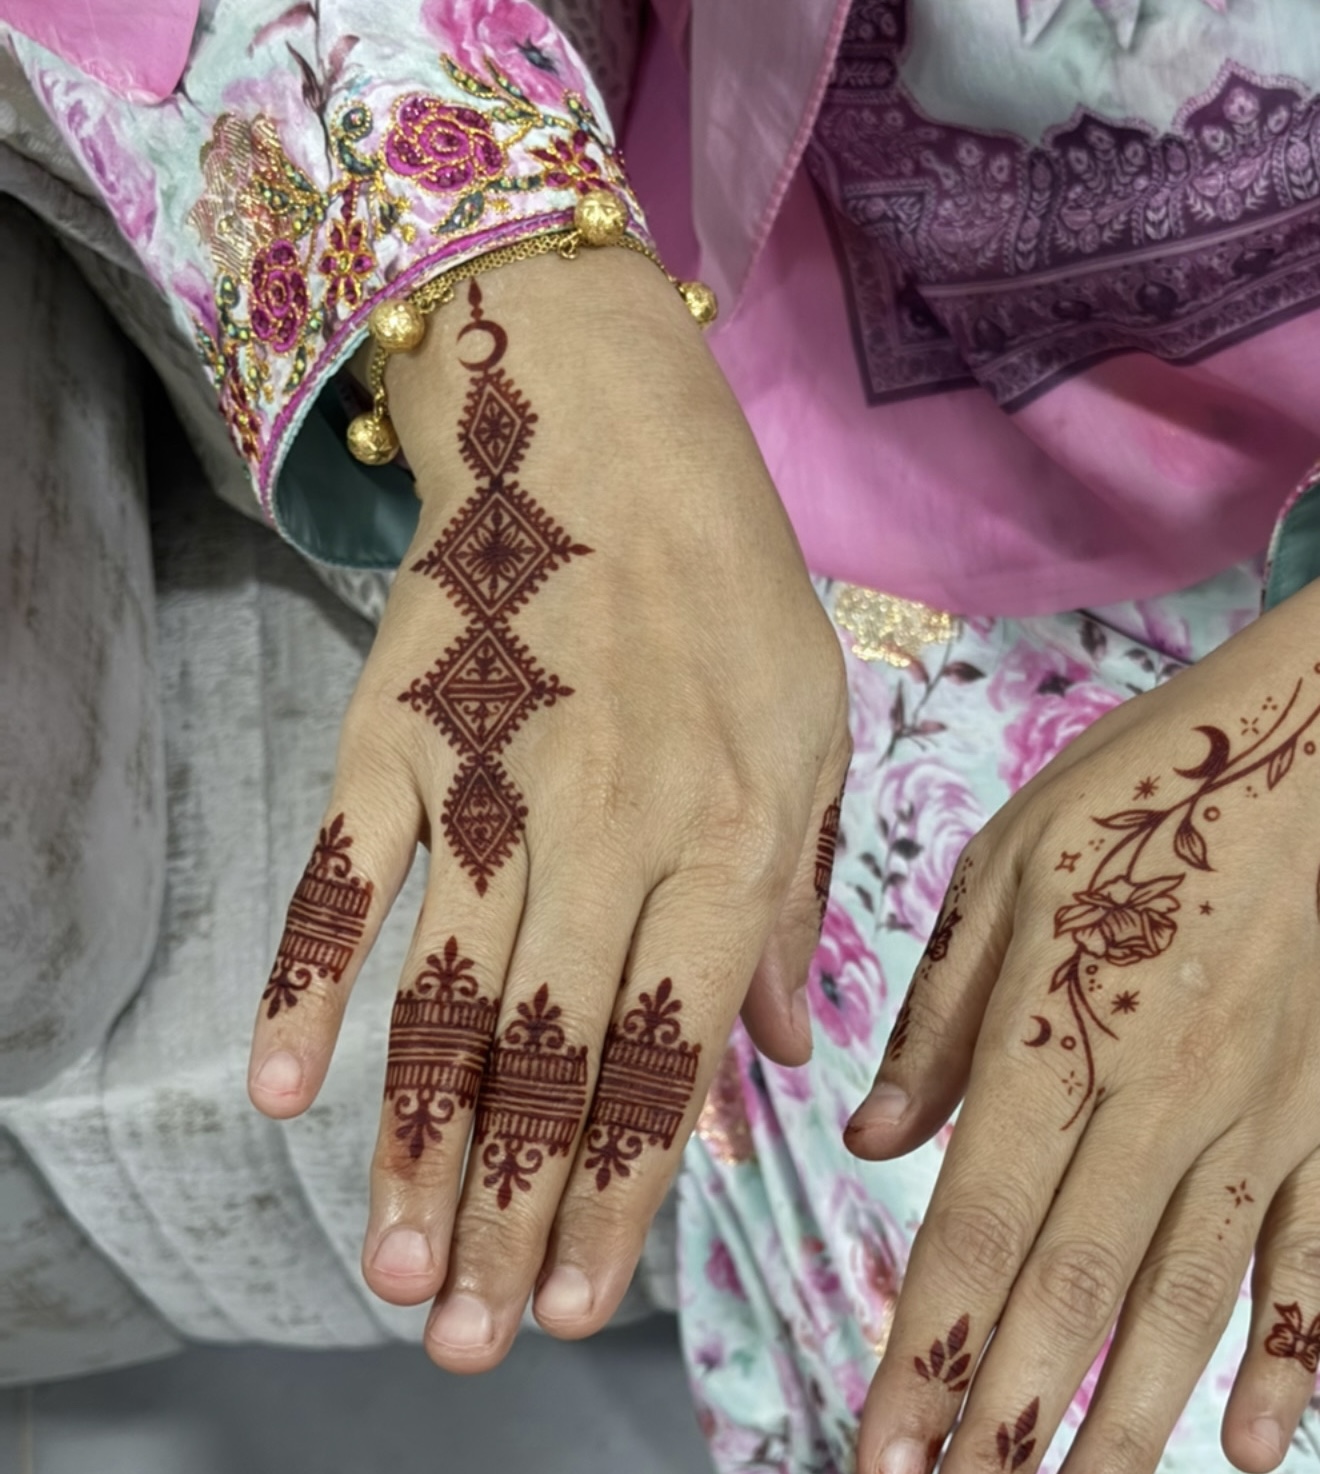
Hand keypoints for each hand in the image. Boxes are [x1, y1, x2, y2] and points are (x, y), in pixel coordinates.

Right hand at [245, 248, 850, 1367]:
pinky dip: (309, 983)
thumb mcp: (815, 737)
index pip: (669, 1054)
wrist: (603, 436)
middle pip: (548, 1055)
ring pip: (446, 997)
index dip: (622, 1190)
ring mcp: (489, 783)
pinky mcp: (396, 736)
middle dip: (509, 1210)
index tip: (584, 1301)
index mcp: (733, 840)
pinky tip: (285, 1093)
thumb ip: (795, 905)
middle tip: (471, 1341)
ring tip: (394, 1272)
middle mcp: (610, 831)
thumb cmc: (735, 595)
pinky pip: (344, 878)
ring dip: (414, 1143)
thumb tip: (785, 1061)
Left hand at [846, 580, 1319, 1473]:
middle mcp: (1163, 1092)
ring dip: (1125, 1416)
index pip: (977, 1220)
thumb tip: (871, 1141)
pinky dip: (1292, 1360)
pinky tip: (1251, 1442)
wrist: (1314, 738)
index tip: (882, 1444)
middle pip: (1072, 1284)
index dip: (928, 1342)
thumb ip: (944, 1014)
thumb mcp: (1009, 867)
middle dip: (1008, 1409)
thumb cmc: (1145, 789)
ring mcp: (1267, 1112)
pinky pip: (1319, 1260)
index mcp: (1060, 1025)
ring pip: (1187, 1297)